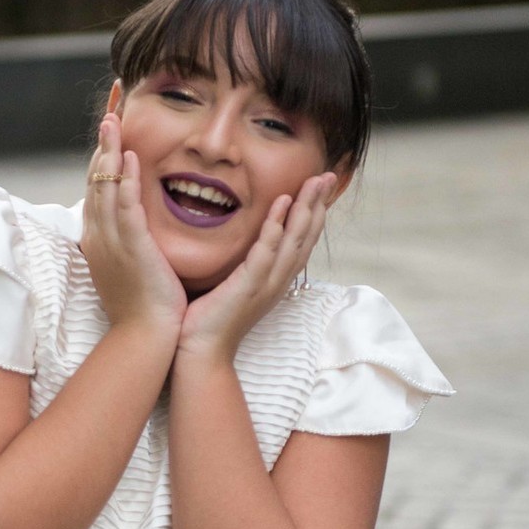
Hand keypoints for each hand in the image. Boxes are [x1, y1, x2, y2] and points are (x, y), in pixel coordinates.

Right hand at [80, 114, 186, 339]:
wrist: (146, 335)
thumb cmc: (145, 304)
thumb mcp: (133, 262)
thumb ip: (133, 236)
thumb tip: (138, 217)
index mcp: (101, 235)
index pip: (100, 183)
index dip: (106, 149)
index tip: (114, 120)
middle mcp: (100, 233)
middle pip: (97, 176)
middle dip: (105, 138)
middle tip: (112, 101)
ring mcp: (111, 240)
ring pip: (105, 186)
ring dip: (109, 150)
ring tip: (114, 117)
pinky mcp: (129, 248)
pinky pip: (124, 207)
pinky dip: (125, 180)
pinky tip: (130, 157)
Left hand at [175, 171, 337, 366]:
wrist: (201, 352)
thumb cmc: (211, 320)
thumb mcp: (233, 287)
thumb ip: (242, 266)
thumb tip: (238, 243)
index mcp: (274, 280)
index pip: (300, 241)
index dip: (312, 214)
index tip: (320, 188)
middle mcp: (277, 281)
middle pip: (305, 237)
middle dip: (318, 205)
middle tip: (328, 176)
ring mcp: (266, 283)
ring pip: (294, 240)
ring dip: (306, 209)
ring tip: (314, 182)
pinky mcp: (249, 286)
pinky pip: (267, 252)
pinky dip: (277, 227)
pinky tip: (282, 204)